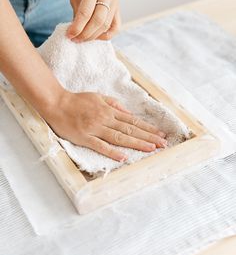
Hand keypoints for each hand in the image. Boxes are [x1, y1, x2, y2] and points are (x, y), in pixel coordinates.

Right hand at [47, 91, 166, 161]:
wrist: (56, 103)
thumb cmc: (77, 100)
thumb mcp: (98, 97)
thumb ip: (114, 104)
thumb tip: (128, 113)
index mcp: (109, 111)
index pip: (132, 121)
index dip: (148, 128)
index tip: (160, 134)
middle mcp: (105, 119)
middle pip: (130, 130)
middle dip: (148, 137)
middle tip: (163, 144)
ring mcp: (95, 128)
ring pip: (119, 137)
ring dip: (137, 143)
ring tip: (151, 149)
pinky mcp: (85, 137)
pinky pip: (100, 146)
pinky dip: (112, 152)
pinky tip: (124, 157)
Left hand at [67, 0, 120, 41]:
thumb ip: (76, 11)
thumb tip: (76, 32)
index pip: (86, 12)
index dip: (77, 27)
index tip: (69, 35)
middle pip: (98, 21)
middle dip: (85, 34)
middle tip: (75, 39)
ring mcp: (115, 2)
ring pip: (106, 26)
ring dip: (93, 36)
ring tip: (82, 39)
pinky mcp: (119, 9)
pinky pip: (115, 27)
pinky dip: (106, 35)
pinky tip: (96, 36)